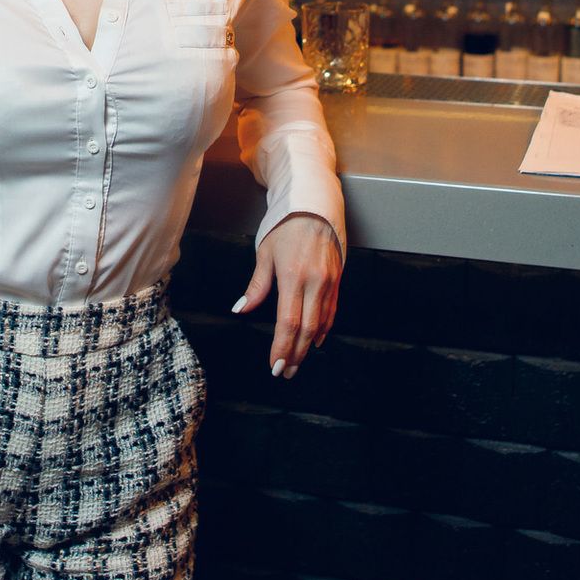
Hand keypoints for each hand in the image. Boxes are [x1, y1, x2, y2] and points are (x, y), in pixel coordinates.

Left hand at [232, 213, 341, 378]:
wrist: (314, 207)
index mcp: (293, 277)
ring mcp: (329, 281)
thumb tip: (242, 309)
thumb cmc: (286, 228)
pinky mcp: (337, 279)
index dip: (282, 348)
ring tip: (296, 361)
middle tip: (285, 372)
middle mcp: (315, 282)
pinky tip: (315, 340)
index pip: (288, 322)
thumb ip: (256, 286)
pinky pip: (332, 310)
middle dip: (295, 354)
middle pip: (307, 329)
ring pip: (321, 323)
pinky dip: (324, 328)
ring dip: (308, 346)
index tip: (275, 365)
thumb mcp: (265, 253)